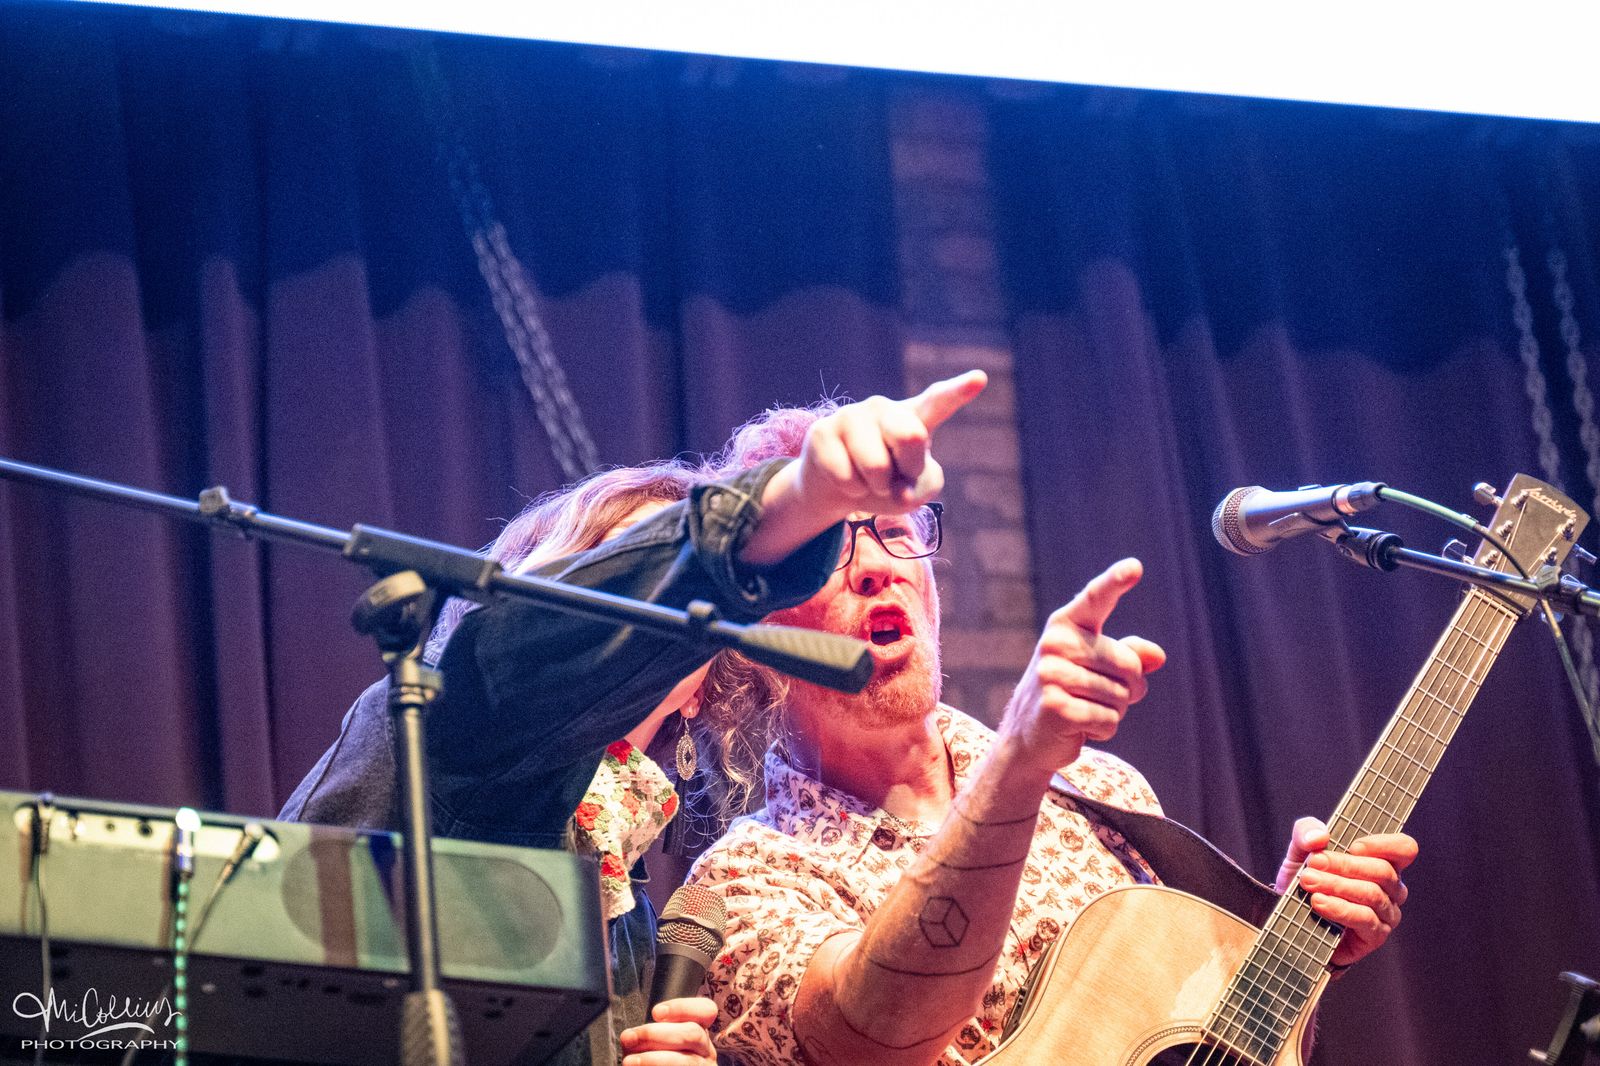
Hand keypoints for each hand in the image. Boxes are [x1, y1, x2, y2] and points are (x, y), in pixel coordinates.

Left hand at [619, 996, 717, 1065]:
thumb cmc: (653, 1060)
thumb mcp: (651, 1043)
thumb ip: (644, 1036)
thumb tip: (629, 1037)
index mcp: (698, 1032)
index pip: (706, 1010)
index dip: (682, 1008)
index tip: (655, 1013)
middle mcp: (705, 1050)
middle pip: (692, 1033)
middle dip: (656, 1034)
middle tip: (630, 1038)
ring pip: (686, 1061)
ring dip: (653, 1059)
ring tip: (629, 1062)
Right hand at [744, 370, 986, 565]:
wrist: (838, 486)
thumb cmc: (887, 481)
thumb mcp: (917, 489)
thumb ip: (923, 487)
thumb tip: (900, 491)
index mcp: (914, 417)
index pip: (938, 402)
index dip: (959, 390)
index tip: (979, 378)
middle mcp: (884, 408)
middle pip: (911, 436)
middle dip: (907, 469)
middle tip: (895, 475)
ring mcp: (851, 415)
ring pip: (875, 465)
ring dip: (875, 486)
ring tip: (868, 478)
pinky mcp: (822, 431)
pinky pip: (845, 476)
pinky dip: (850, 490)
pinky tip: (846, 478)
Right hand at [998, 558, 1165, 777]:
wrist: (1028, 736)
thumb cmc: (1071, 693)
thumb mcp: (1100, 668)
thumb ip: (1130, 655)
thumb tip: (1157, 656)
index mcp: (1066, 625)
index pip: (1095, 599)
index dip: (1115, 581)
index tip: (1135, 566)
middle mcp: (1055, 644)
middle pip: (1128, 665)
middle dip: (1129, 688)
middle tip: (1101, 696)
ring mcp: (1051, 675)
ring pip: (1120, 697)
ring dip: (1114, 711)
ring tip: (1085, 710)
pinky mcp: (1054, 707)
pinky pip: (1108, 720)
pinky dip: (1103, 730)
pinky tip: (1079, 728)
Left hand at [1274, 817, 1416, 968]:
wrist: (1292, 918)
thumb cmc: (1306, 880)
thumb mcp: (1300, 850)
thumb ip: (1306, 833)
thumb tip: (1319, 836)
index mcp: (1382, 861)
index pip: (1403, 848)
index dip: (1384, 845)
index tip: (1354, 846)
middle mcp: (1391, 888)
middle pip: (1383, 871)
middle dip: (1346, 864)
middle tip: (1315, 862)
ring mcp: (1387, 913)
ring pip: (1373, 894)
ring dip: (1338, 885)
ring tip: (1309, 881)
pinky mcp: (1375, 935)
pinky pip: (1365, 919)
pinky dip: (1340, 908)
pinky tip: (1319, 902)